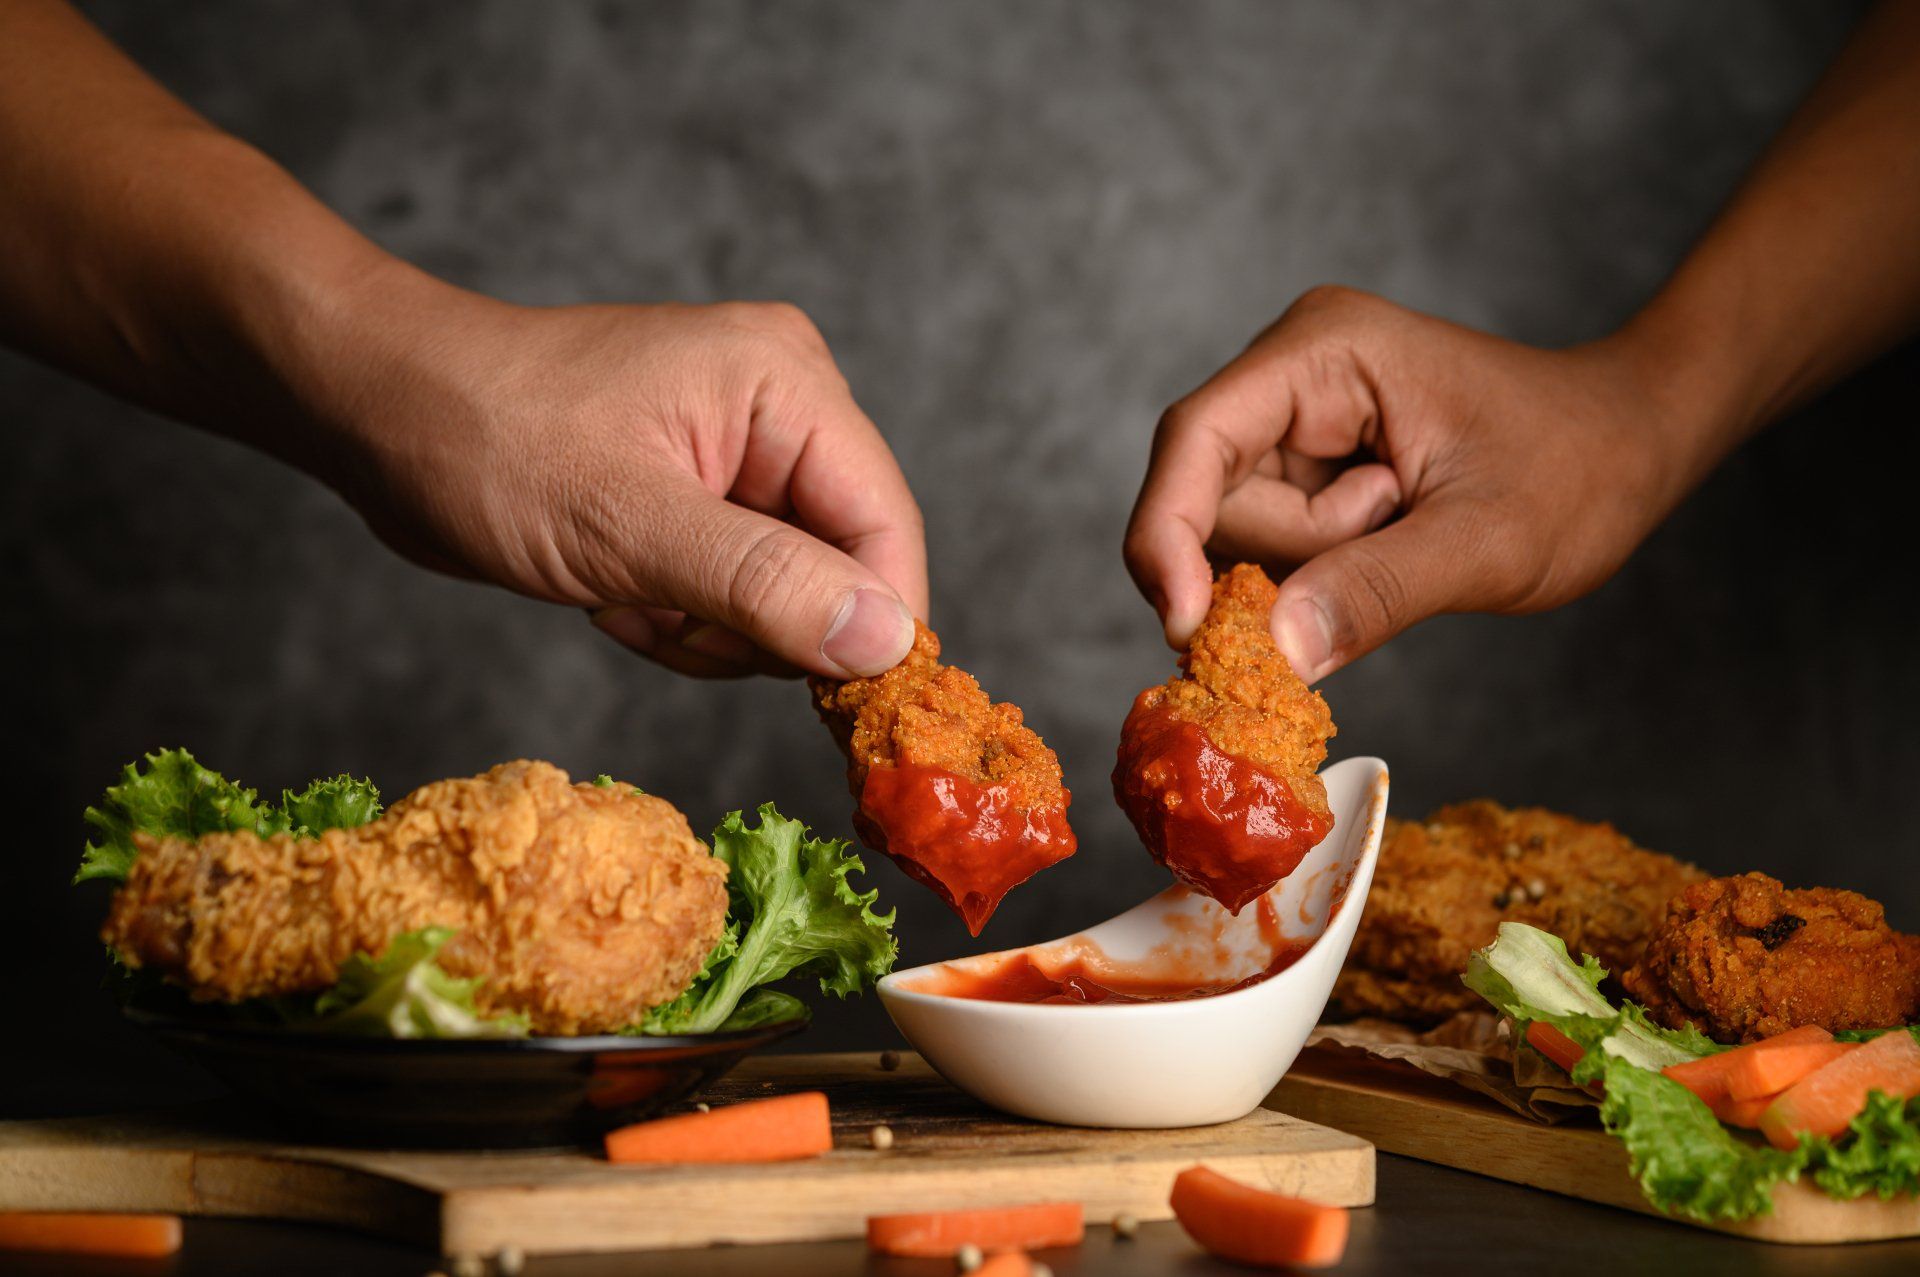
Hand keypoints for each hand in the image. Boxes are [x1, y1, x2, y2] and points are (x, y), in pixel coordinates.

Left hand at [303, 280, 925, 678]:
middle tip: (661, 608)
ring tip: (622, 591)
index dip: (870, 624)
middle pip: (843, 567)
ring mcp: (742, 453)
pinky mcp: (702, 494)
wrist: (378, 412)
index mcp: (786, 383)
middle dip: (756, 621)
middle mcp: (782, 408)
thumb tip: (886, 642)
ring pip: (788, 596)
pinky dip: (677, 616)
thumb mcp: (626, 524)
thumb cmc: (484, 441)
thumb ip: (766, 584)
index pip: (887, 525)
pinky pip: (735, 595)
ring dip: (706, 627)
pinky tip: (610, 588)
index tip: (826, 699)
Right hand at [1124, 286, 1694, 680]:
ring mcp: (1294, 419)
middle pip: (1210, 497)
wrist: (1632, 443)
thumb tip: (1274, 653)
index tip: (1185, 628)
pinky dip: (1317, 574)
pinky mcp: (1304, 464)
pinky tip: (1391, 545)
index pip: (1195, 438)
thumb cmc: (1580, 468)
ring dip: (1312, 568)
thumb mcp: (1488, 542)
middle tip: (1398, 535)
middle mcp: (1290, 371)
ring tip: (1410, 530)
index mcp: (1324, 350)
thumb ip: (1377, 591)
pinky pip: (1268, 545)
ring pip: (1234, 533)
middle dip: (1288, 556)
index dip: (1168, 535)